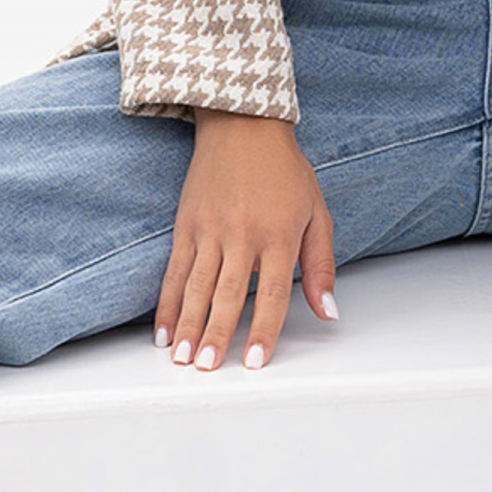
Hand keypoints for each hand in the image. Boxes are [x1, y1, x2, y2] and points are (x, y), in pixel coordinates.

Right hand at [155, 110, 338, 370]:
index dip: (263, 329)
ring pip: (195, 286)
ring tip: (181, 358)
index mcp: (279, 235)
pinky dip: (166, 303)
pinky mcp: (186, 224)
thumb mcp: (317, 214)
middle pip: (227, 293)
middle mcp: (242, 234)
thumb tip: (329, 311)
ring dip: (187, 325)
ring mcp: (210, 229)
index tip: (255, 361)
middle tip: (207, 367)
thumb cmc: (284, 171)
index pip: (272, 292)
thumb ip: (321, 266)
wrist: (242, 124)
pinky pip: (174, 270)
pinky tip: (162, 331)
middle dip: (215, 334)